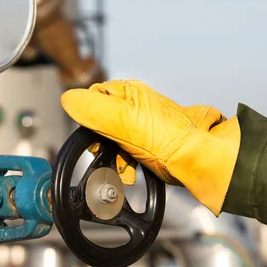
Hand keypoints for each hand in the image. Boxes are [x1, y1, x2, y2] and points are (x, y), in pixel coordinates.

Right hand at [61, 79, 239, 215]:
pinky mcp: (148, 146)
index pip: (91, 100)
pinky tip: (130, 174)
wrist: (199, 159)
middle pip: (99, 125)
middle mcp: (134, 107)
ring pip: (111, 143)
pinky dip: (124, 167)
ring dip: (112, 160)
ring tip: (123, 170)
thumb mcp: (123, 119)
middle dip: (101, 146)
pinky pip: (125, 155)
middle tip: (109, 157)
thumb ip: (92, 109)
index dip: (88, 121)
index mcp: (127, 92)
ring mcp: (142, 127)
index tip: (94, 138)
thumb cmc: (169, 138)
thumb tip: (67, 101)